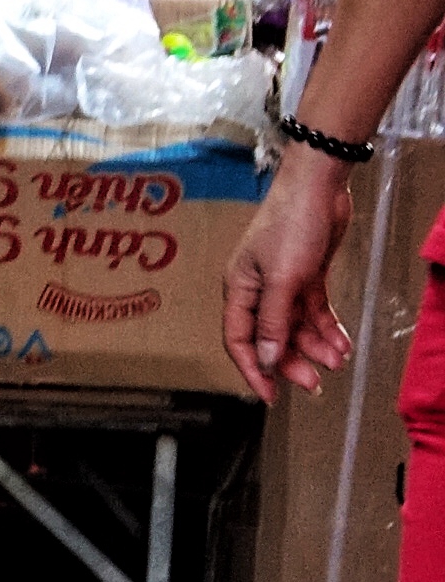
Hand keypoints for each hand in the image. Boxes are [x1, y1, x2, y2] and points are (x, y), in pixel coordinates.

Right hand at [223, 144, 357, 401]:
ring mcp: (283, 284)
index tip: (270, 394)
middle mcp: (258, 291)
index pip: (240, 340)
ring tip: (337, 359)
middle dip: (293, 361)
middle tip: (313, 383)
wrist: (319, 187)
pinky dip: (327, 327)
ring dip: (316, 345)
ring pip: (297, 327)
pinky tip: (340, 340)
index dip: (254, 369)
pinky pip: (314, 311)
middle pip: (272, 338)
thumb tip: (267, 358)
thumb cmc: (290, 223)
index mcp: (239, 290)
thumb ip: (274, 321)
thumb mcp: (282, 278)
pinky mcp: (307, 276)